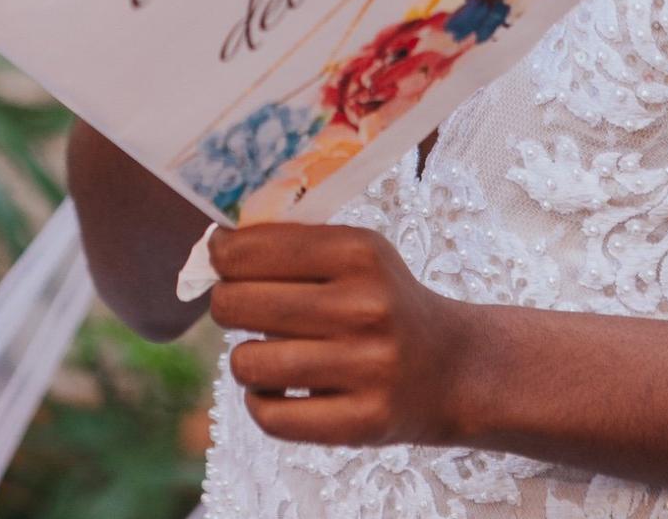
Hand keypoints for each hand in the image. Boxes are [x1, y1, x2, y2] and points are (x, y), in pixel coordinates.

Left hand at [210, 222, 472, 446]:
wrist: (451, 367)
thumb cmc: (385, 301)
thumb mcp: (359, 253)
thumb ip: (295, 245)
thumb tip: (216, 246)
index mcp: (359, 252)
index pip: (254, 249)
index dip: (221, 255)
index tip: (218, 260)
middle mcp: (364, 306)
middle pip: (240, 304)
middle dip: (225, 304)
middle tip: (234, 306)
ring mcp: (365, 367)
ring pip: (250, 363)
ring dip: (243, 358)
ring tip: (262, 351)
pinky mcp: (362, 422)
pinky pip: (271, 416)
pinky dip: (259, 402)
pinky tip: (275, 389)